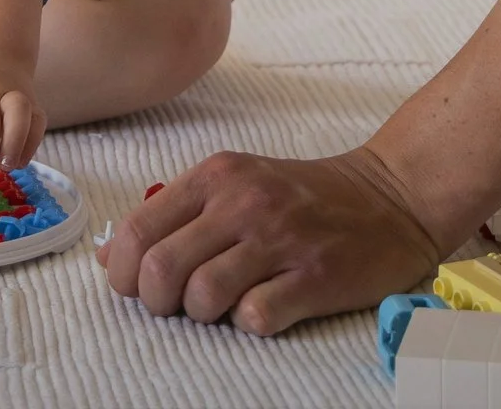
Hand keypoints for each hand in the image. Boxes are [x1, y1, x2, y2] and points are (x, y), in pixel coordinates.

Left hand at [95, 147, 442, 334]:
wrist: (389, 197)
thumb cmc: (301, 196)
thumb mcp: (232, 186)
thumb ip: (172, 216)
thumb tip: (110, 257)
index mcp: (214, 177)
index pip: (137, 230)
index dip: (125, 272)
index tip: (139, 287)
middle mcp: (241, 202)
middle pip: (161, 268)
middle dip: (157, 302)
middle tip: (179, 306)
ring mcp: (279, 239)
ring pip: (202, 296)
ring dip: (204, 315)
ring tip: (225, 305)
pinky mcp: (315, 276)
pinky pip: (256, 317)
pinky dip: (251, 322)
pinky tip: (265, 306)